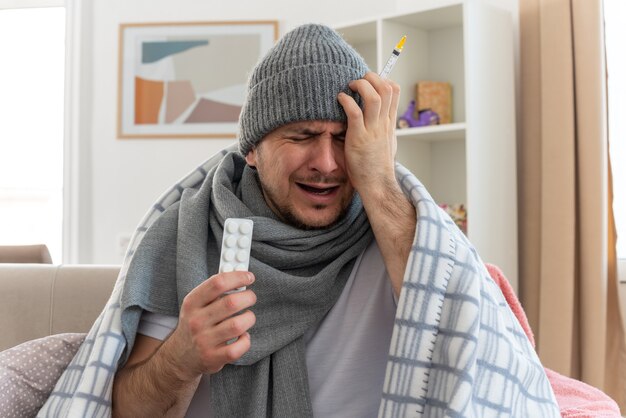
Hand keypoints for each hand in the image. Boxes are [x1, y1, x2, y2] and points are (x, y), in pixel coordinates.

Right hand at [164, 271, 256, 379]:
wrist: (179, 357)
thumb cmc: (195, 324)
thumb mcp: (196, 305)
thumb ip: (215, 290)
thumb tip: (240, 275)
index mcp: (192, 303)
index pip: (217, 283)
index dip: (237, 277)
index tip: (249, 277)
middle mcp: (196, 321)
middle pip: (231, 302)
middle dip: (248, 297)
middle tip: (250, 297)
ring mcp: (204, 341)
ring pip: (238, 325)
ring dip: (249, 318)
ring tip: (247, 317)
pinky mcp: (214, 358)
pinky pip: (239, 347)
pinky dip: (246, 340)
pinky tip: (242, 336)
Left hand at [337, 72, 400, 193]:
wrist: (378, 185)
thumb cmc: (378, 167)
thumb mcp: (386, 143)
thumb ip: (383, 129)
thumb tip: (379, 120)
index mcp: (390, 123)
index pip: (394, 91)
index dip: (382, 79)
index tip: (369, 82)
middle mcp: (384, 124)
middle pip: (386, 88)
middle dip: (371, 77)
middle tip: (358, 81)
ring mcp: (373, 131)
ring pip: (373, 97)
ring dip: (360, 86)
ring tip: (349, 87)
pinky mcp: (359, 139)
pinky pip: (355, 112)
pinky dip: (346, 101)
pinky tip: (340, 100)